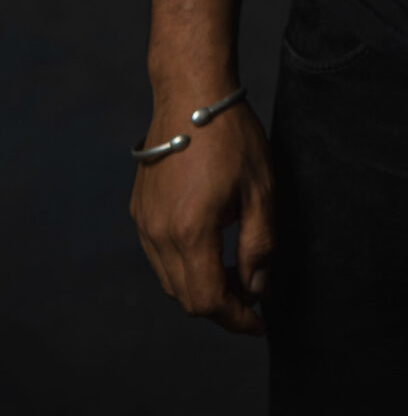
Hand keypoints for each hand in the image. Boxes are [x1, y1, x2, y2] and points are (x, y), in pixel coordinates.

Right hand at [129, 94, 274, 335]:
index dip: (237, 319)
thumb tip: (257, 288)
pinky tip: (209, 246)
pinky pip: (158, 254)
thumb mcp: (261, 190)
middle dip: (221, 306)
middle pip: (186, 297)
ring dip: (200, 286)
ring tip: (235, 272)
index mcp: (190, 233)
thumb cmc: (231, 136)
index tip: (260, 323)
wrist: (190, 92)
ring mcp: (144, 222)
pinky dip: (183, 264)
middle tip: (253, 295)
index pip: (208, 301)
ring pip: (169, 279)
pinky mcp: (139, 208)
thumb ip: (260, 246)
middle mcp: (158, 234)